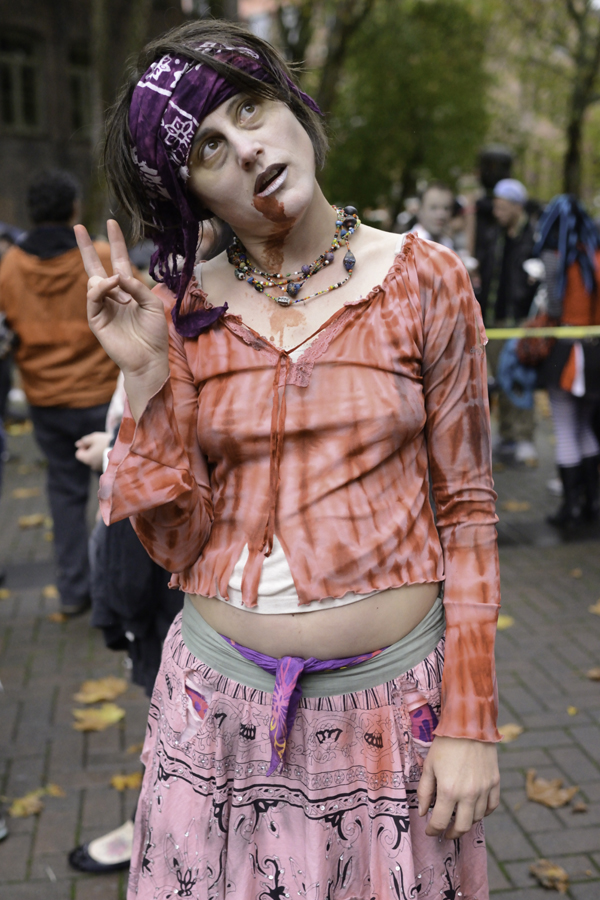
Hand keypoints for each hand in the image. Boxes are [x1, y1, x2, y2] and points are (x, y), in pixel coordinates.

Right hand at [74, 220, 168, 380]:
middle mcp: (113, 296)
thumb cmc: (155, 334)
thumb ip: (137, 287)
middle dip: (86, 247)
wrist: (149, 359)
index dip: (116, 243)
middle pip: (96, 267)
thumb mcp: (153, 304)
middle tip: (78, 227)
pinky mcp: (96, 319)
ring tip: (118, 287)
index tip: (111, 223)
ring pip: (94, 282)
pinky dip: (101, 289)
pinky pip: (93, 298)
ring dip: (105, 279)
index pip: (119, 261)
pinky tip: (110, 286)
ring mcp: (103, 307)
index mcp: (128, 290)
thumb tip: (118, 274)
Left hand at [75, 431, 110, 470]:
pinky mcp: (107, 469)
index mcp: (87, 458)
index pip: (79, 454)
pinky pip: (102, 463)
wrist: (121, 450)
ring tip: (105, 448)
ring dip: (97, 455)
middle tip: (99, 444)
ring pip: (95, 461)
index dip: (83, 447)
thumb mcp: (94, 438)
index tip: (91, 443)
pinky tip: (109, 453)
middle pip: (87, 458)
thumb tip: (77, 444)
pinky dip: (103, 458)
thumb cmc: (106, 442)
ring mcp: (99, 468)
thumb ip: (84, 441)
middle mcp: (92, 465)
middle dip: (90, 451)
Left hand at [417, 736, 499, 839]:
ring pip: (477, 818)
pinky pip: (491, 806)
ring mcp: (484, 789)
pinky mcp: (495, 782)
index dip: (433, 830)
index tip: (430, 831)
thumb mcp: (429, 765)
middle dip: (451, 833)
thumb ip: (425, 791)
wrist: (469, 725)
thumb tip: (423, 811)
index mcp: (449, 790)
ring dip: (466, 821)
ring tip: (457, 818)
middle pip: (462, 827)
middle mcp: (469, 794)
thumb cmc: (445, 744)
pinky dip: (483, 812)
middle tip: (445, 832)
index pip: (440, 821)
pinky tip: (475, 809)